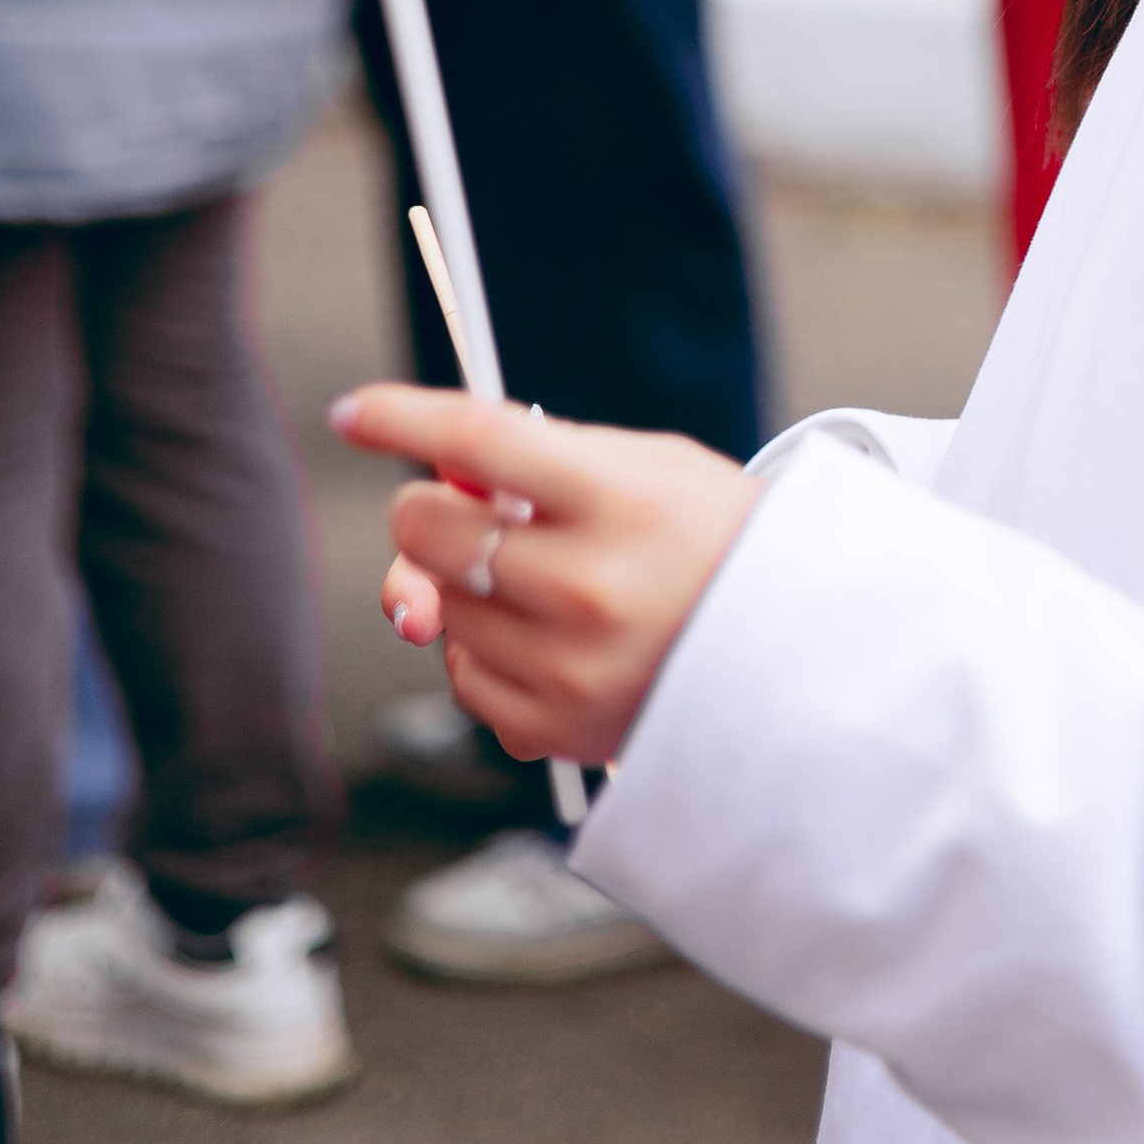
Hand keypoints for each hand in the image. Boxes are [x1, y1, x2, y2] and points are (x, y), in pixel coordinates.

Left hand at [331, 384, 755, 767]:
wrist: (791, 653)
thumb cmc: (710, 540)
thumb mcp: (650, 466)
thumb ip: (538, 462)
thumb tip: (433, 480)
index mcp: (623, 500)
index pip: (480, 441)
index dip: (402, 418)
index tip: (353, 411)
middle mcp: (591, 588)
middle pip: (431, 534)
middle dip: (428, 511)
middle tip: (461, 505)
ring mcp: (568, 669)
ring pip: (436, 609)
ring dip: (461, 584)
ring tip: (536, 577)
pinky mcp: (554, 731)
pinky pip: (462, 679)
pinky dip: (483, 651)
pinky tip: (543, 635)